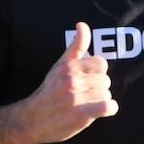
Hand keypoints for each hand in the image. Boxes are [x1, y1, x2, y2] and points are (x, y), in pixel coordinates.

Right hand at [21, 22, 117, 143]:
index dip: (97, 74)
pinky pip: (108, 106)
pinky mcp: (80, 114)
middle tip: (85, 96)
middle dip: (99, 89)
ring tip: (87, 104)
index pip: (101, 64)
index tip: (88, 81)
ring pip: (107, 94)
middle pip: (106, 80)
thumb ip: (76, 46)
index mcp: (69, 66)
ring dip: (101, 101)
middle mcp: (72, 80)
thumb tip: (83, 24)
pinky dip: (110, 109)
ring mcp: (76, 97)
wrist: (32, 120)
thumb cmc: (49, 91)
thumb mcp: (60, 65)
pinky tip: (103, 110)